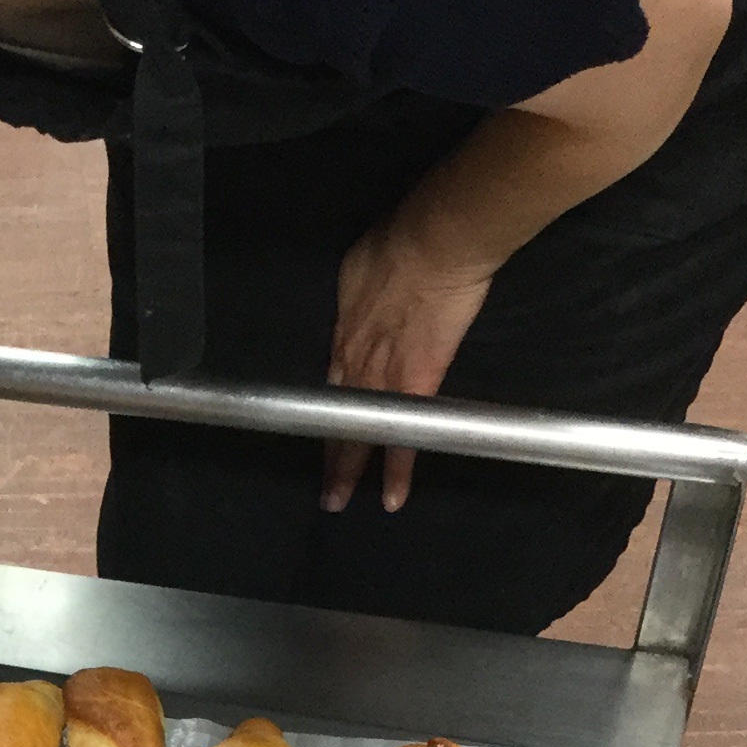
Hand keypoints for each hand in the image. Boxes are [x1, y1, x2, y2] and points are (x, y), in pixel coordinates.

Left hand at [322, 219, 500, 513]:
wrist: (430, 246)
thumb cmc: (398, 244)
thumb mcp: (359, 268)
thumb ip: (359, 292)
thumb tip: (361, 295)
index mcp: (343, 332)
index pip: (328, 383)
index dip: (321, 411)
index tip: (317, 431)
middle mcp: (354, 362)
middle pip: (333, 417)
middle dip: (326, 453)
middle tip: (320, 485)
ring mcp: (380, 379)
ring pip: (356, 434)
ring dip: (347, 470)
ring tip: (338, 501)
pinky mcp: (414, 388)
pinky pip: (401, 439)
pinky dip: (397, 471)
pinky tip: (392, 499)